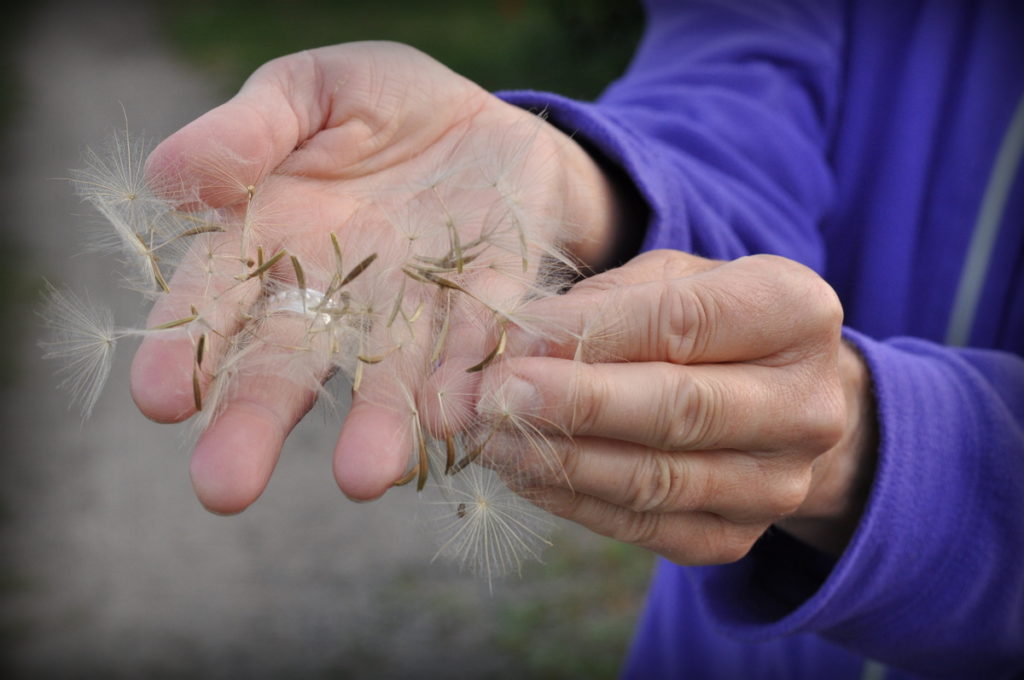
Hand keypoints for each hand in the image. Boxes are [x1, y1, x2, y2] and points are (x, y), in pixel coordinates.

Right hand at [129, 42, 624, 513]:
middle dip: (257, 421)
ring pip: (389, 375)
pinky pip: (479, 343)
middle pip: (288, 362)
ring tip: (363, 477)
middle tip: (224, 488)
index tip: (160, 399)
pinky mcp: (492, 306)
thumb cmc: (380, 108)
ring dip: (376, 425)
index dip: (185, 346)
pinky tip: (456, 414)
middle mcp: (336, 296)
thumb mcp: (311, 90)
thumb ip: (249, 128)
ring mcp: (415, 310)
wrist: (487, 125)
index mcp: (272, 239)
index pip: (216, 298)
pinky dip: (467, 378)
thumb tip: (171, 175)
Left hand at [480, 249, 877, 560]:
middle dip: (572, 404)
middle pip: (677, 410)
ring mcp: (778, 484)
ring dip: (558, 460)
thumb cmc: (707, 320)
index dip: (587, 334)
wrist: (774, 398)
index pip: (681, 323)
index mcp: (797, 313)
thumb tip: (511, 343)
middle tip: (488, 398)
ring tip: (489, 437)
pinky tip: (524, 472)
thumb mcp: (669, 278)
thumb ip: (601, 303)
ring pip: (653, 480)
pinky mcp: (736, 537)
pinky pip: (642, 527)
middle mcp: (805, 406)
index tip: (509, 340)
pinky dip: (572, 500)